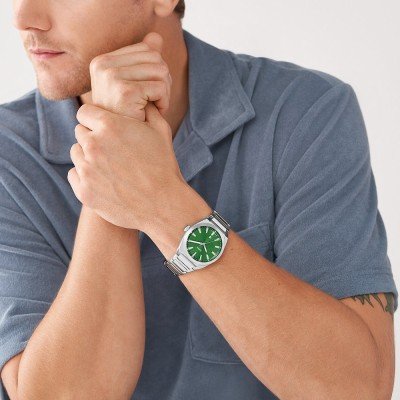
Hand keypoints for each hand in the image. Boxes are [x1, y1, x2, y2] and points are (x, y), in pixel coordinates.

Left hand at [68, 100, 186, 231]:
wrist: (163, 204)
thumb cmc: (164, 166)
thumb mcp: (160, 131)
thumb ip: (146, 111)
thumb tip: (141, 102)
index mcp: (110, 126)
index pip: (84, 112)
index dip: (95, 119)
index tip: (103, 127)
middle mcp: (93, 144)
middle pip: (80, 132)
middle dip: (93, 137)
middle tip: (112, 150)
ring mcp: (86, 169)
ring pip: (76, 154)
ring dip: (88, 157)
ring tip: (110, 167)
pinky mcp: (84, 191)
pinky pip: (74, 175)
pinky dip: (85, 177)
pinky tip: (104, 181)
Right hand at [89, 31, 170, 120]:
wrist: (121, 145)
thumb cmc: (128, 117)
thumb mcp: (134, 85)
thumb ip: (143, 60)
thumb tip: (156, 37)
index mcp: (102, 61)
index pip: (147, 49)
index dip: (156, 71)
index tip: (148, 92)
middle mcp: (103, 65)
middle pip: (156, 58)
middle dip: (163, 81)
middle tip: (155, 101)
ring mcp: (111, 77)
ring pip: (161, 71)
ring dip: (165, 93)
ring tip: (153, 107)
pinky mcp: (124, 91)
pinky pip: (161, 87)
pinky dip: (164, 102)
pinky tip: (153, 113)